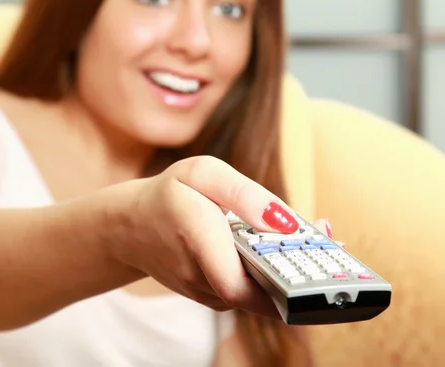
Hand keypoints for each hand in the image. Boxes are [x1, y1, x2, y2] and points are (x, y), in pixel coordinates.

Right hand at [108, 155, 302, 316]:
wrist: (132, 227)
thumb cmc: (168, 195)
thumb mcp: (201, 172)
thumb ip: (243, 193)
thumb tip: (285, 222)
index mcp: (197, 240)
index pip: (240, 285)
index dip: (283, 283)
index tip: (319, 259)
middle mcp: (201, 276)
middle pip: (261, 292)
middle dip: (302, 273)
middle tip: (336, 250)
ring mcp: (206, 292)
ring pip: (258, 292)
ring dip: (290, 272)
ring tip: (319, 245)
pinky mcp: (211, 296)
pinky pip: (248, 289)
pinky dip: (271, 273)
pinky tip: (285, 251)